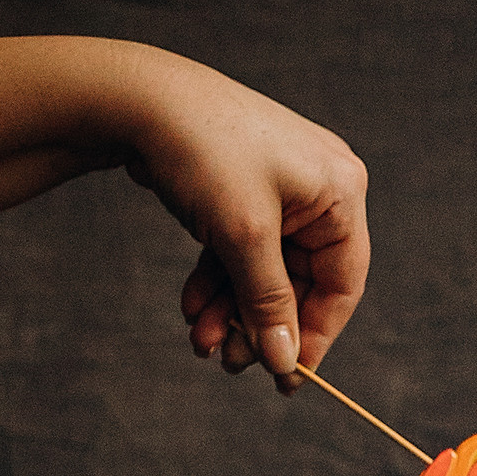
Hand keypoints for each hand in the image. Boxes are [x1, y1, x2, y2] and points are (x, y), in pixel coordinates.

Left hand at [121, 56, 369, 388]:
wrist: (134, 97)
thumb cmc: (202, 151)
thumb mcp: (244, 237)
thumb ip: (269, 304)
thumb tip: (285, 363)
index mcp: (340, 193)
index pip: (342, 284)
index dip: (314, 335)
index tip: (285, 377)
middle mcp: (318, 192)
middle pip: (300, 284)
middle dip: (260, 324)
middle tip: (230, 362)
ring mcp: (280, 192)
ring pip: (265, 273)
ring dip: (233, 311)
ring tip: (201, 341)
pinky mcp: (244, 194)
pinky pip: (241, 253)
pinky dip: (218, 284)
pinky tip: (192, 308)